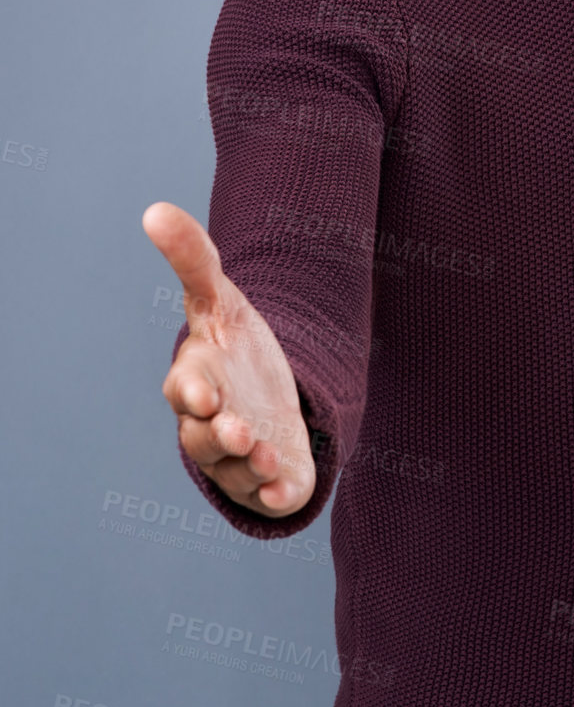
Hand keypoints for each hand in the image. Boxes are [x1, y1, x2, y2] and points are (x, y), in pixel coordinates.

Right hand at [143, 201, 315, 517]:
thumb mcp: (221, 300)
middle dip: (220, 435)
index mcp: (197, 381)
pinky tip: (285, 490)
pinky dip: (274, 496)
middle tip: (240, 430)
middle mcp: (211, 425)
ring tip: (266, 453)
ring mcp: (237, 458)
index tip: (205, 392)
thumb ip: (193, 259)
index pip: (185, 390)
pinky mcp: (268, 481)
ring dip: (249, 464)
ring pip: (234, 469)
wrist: (270, 395)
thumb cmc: (234, 349)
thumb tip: (154, 209)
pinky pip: (267, 497)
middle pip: (204, 438)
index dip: (193, 393)